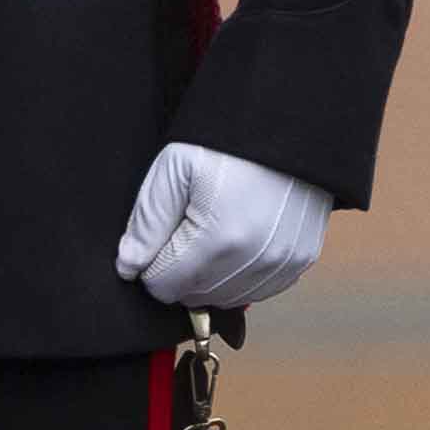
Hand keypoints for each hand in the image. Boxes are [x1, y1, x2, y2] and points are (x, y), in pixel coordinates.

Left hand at [120, 138, 328, 315]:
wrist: (288, 130)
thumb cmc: (225, 146)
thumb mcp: (173, 171)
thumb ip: (147, 225)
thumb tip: (128, 267)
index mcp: (218, 239)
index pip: (164, 285)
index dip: (149, 268)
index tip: (154, 243)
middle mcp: (255, 260)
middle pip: (194, 296)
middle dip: (177, 274)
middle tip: (179, 234)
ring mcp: (283, 263)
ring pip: (227, 299)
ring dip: (207, 279)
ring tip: (205, 237)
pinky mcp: (301, 260)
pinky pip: (259, 291)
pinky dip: (238, 278)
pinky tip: (231, 246)